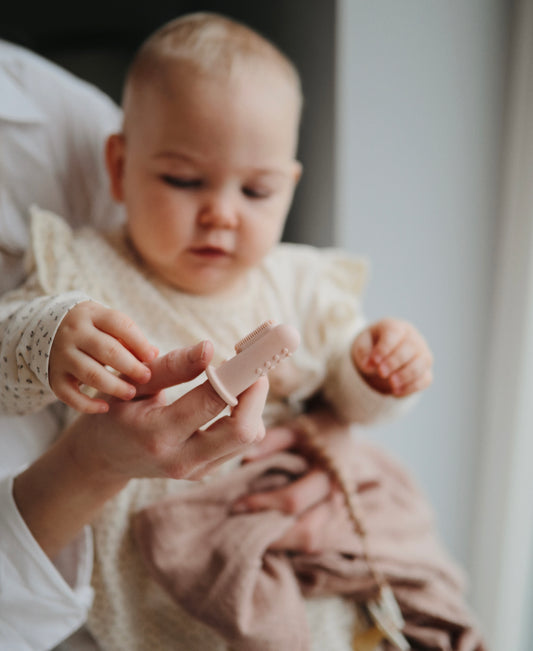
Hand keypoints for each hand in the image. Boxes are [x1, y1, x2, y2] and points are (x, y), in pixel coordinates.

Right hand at [49, 301, 157, 412]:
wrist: (49, 330)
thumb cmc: (92, 329)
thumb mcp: (108, 325)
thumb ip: (130, 338)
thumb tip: (153, 354)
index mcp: (91, 315)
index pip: (119, 324)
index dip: (139, 342)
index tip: (152, 357)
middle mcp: (74, 333)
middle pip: (107, 351)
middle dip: (131, 367)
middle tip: (146, 378)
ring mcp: (61, 355)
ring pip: (90, 374)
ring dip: (114, 386)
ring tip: (131, 393)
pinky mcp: (53, 376)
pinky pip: (69, 395)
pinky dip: (87, 404)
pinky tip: (105, 407)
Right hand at [67, 340, 268, 481]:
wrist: (104, 458)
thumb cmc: (116, 412)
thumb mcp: (133, 383)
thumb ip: (171, 366)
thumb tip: (209, 348)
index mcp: (157, 434)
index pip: (212, 401)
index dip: (238, 374)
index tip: (252, 353)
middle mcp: (181, 459)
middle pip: (244, 431)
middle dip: (256, 392)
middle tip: (251, 365)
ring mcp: (196, 471)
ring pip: (250, 437)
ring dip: (253, 403)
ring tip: (236, 378)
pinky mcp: (206, 471)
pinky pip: (242, 443)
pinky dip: (245, 416)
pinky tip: (228, 398)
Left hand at [233, 410, 350, 552]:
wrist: (340, 434)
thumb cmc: (313, 431)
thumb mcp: (294, 429)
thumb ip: (272, 440)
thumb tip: (245, 459)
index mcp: (329, 473)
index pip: (293, 500)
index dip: (262, 504)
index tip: (236, 505)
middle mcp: (336, 498)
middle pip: (306, 532)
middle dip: (271, 533)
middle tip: (241, 526)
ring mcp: (336, 513)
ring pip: (309, 542)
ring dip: (279, 541)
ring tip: (251, 530)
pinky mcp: (331, 522)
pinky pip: (310, 541)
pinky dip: (287, 540)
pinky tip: (266, 530)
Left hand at [351, 318, 432, 395]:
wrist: (382, 355)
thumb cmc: (372, 346)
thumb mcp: (362, 345)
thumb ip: (363, 353)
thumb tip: (369, 366)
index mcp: (395, 327)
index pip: (394, 333)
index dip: (385, 348)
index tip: (374, 361)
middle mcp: (413, 338)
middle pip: (410, 347)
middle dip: (395, 362)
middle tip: (381, 373)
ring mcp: (422, 354)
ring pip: (422, 363)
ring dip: (407, 375)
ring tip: (392, 384)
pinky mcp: (425, 371)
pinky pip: (425, 379)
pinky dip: (412, 387)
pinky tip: (396, 392)